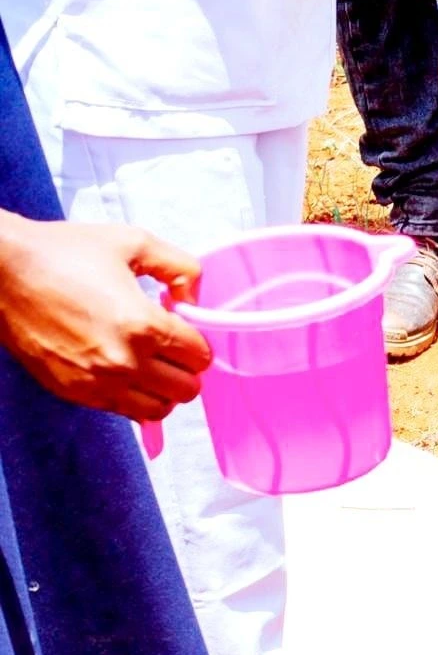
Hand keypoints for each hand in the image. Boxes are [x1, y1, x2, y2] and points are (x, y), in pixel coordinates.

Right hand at [0, 212, 210, 421]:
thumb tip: (194, 297)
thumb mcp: (134, 242)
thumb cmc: (63, 253)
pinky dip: (134, 398)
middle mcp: (124, 362)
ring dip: (163, 389)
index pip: (200, 356)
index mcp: (143, 326)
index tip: (180, 326)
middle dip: (186, 367)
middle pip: (187, 389)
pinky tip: (124, 372)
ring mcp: (97, 382)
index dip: (197, 339)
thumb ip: (181, 267)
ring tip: (150, 363)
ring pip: (159, 409)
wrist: (0, 272)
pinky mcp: (74, 392)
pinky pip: (124, 412)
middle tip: (169, 346)